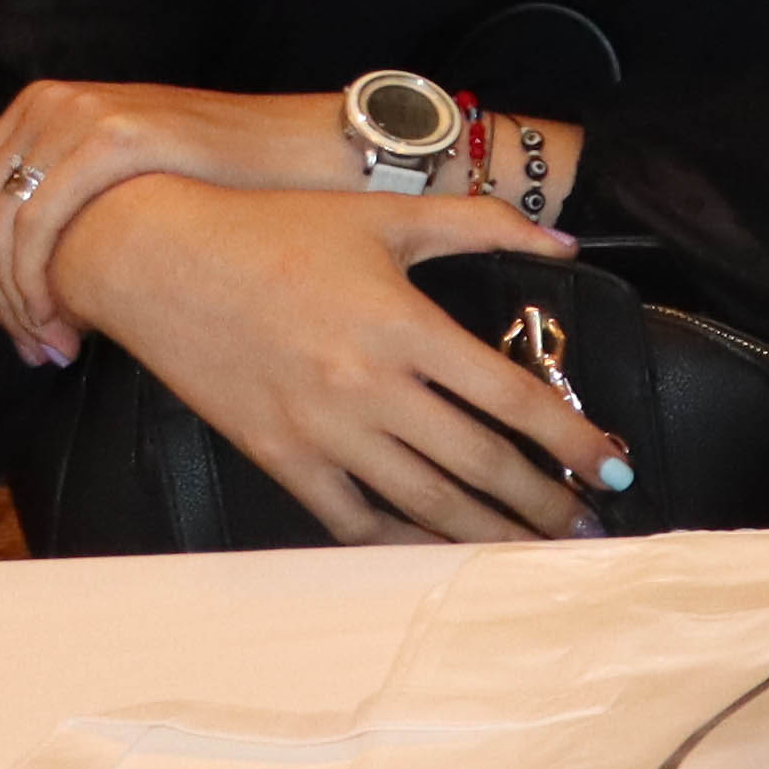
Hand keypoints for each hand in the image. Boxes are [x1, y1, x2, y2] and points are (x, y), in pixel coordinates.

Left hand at [0, 81, 380, 358]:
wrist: (305, 152)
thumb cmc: (221, 170)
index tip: (6, 328)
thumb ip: (33, 154)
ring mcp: (78, 115)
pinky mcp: (114, 136)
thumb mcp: (117, 158)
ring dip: (15, 302)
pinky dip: (41, 284)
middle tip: (31, 347)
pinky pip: (38, 223)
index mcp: (39, 108)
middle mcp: (47, 103)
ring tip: (53, 345)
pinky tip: (72, 321)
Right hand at [43, 179, 629, 541]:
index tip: (612, 467)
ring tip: (534, 552)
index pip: (512, 397)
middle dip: (544, 502)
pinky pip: (349, 518)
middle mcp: (369, 386)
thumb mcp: (385, 214)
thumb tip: (564, 242)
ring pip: (423, 501)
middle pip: (478, 463)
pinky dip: (401, 543)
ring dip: (487, 533)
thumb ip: (483, 225)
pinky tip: (440, 554)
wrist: (155, 258)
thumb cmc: (274, 230)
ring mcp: (321, 428)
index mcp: (405, 326)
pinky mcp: (277, 455)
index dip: (572, 438)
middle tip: (588, 528)